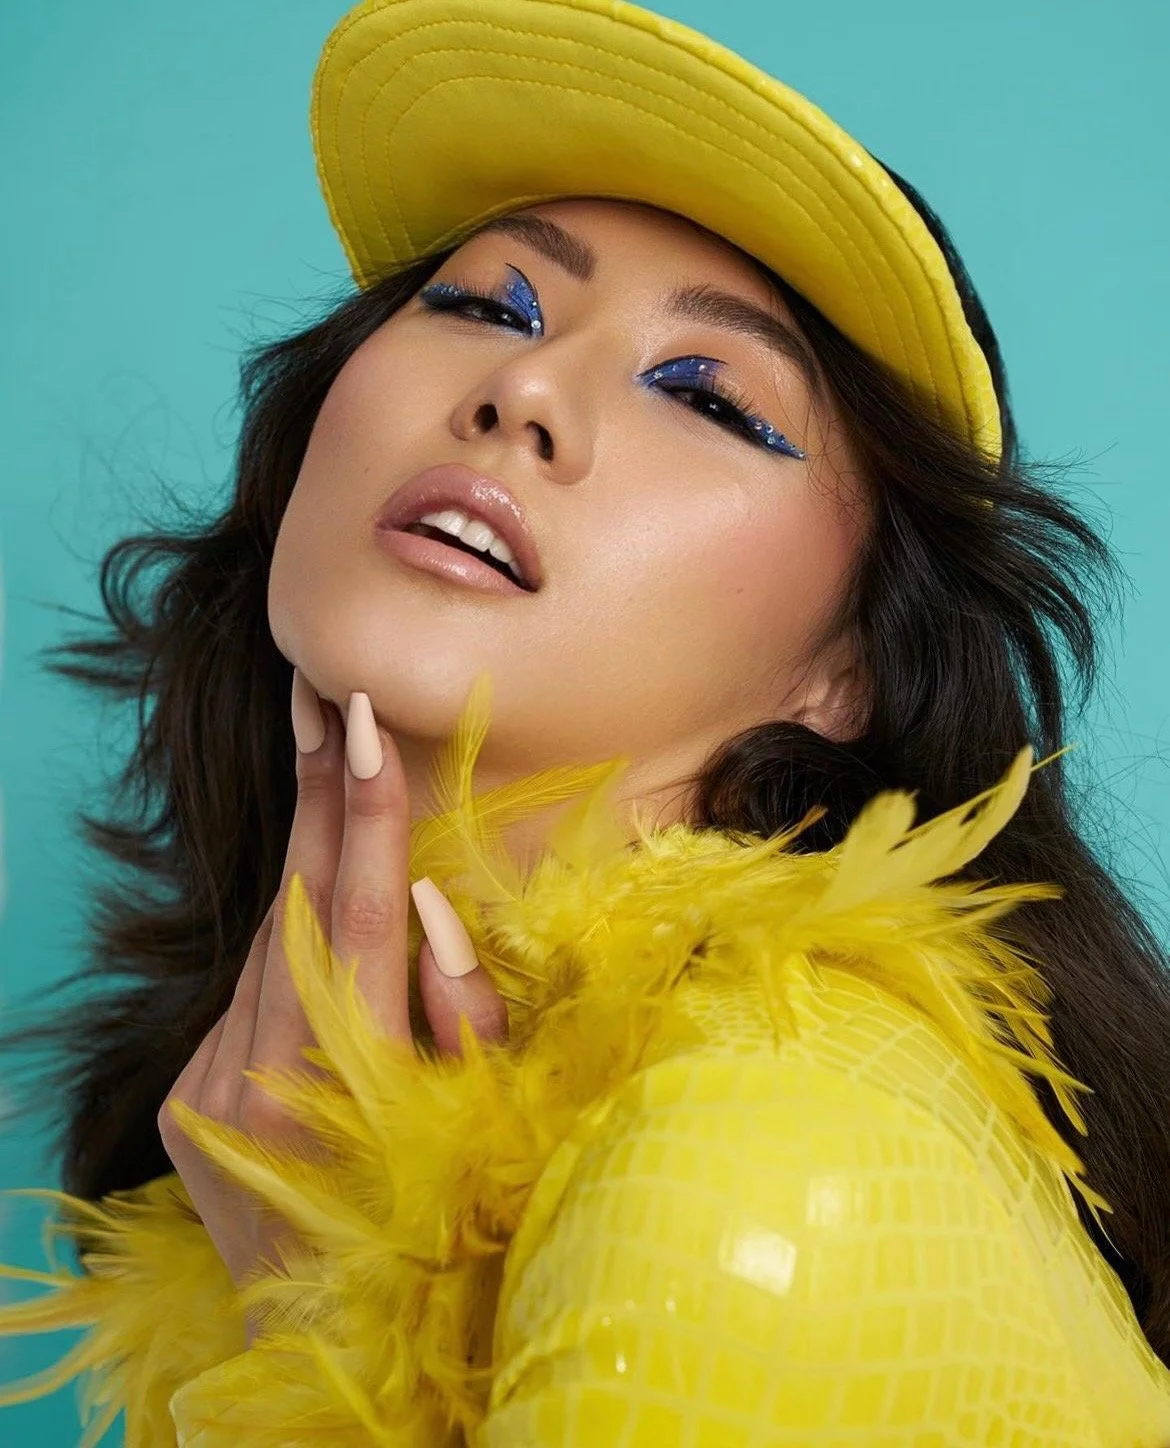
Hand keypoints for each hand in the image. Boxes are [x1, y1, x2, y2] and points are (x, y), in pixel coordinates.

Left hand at [157, 668, 507, 1335]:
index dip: (363, 809)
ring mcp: (204, 1086)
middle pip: (296, 901)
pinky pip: (246, 991)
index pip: (357, 911)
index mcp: (341, 1077)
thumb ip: (462, 1010)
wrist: (328, 1331)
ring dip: (307, 865)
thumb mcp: (480, 1121)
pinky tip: (324, 935)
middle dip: (313, 792)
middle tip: (316, 696)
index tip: (358, 717)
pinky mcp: (182, 1097)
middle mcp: (252, 1074)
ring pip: (267, 942)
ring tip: (332, 780)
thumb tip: (425, 898)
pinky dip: (289, 949)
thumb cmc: (439, 1223)